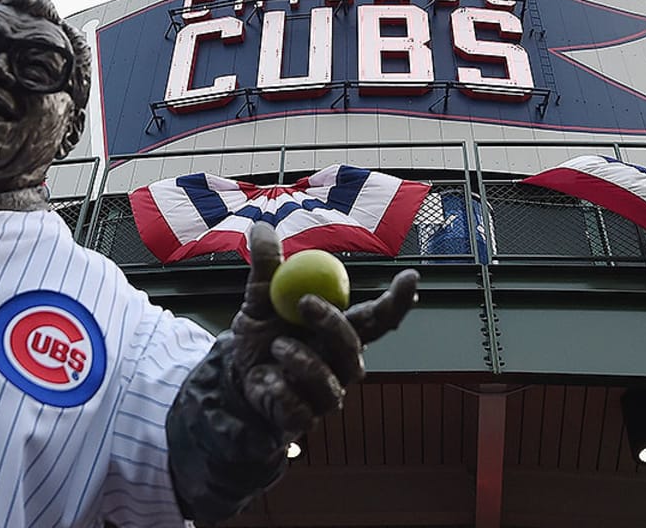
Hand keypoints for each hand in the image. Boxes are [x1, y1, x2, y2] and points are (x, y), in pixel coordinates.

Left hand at [232, 222, 418, 440]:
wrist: (235, 379)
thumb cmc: (259, 336)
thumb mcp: (260, 299)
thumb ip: (266, 267)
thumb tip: (263, 225)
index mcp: (340, 331)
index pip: (379, 318)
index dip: (398, 300)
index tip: (410, 277)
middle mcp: (342, 364)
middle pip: (354, 347)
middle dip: (333, 323)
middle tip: (306, 302)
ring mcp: (327, 395)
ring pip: (329, 379)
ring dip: (298, 358)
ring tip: (274, 348)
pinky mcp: (306, 420)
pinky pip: (299, 404)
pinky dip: (278, 387)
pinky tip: (267, 381)